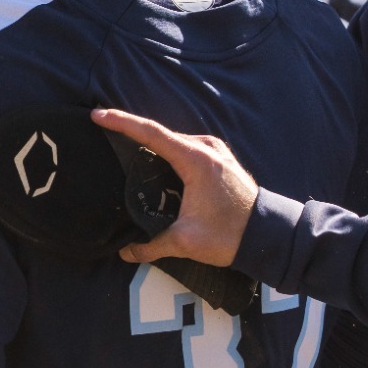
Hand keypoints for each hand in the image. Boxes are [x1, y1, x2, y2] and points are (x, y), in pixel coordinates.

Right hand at [90, 109, 259, 267]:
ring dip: (150, 144)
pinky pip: (185, 147)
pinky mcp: (220, 159)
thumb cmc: (230, 235)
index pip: (150, 133)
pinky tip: (155, 164)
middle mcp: (206, 148)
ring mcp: (215, 151)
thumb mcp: (186, 241)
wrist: (271, 236)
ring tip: (125, 149)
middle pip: (160, 134)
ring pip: (173, 141)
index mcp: (195, 160)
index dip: (121, 122)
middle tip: (103, 131)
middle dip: (131, 131)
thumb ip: (152, 246)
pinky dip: (167, 151)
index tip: (97, 115)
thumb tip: (126, 252)